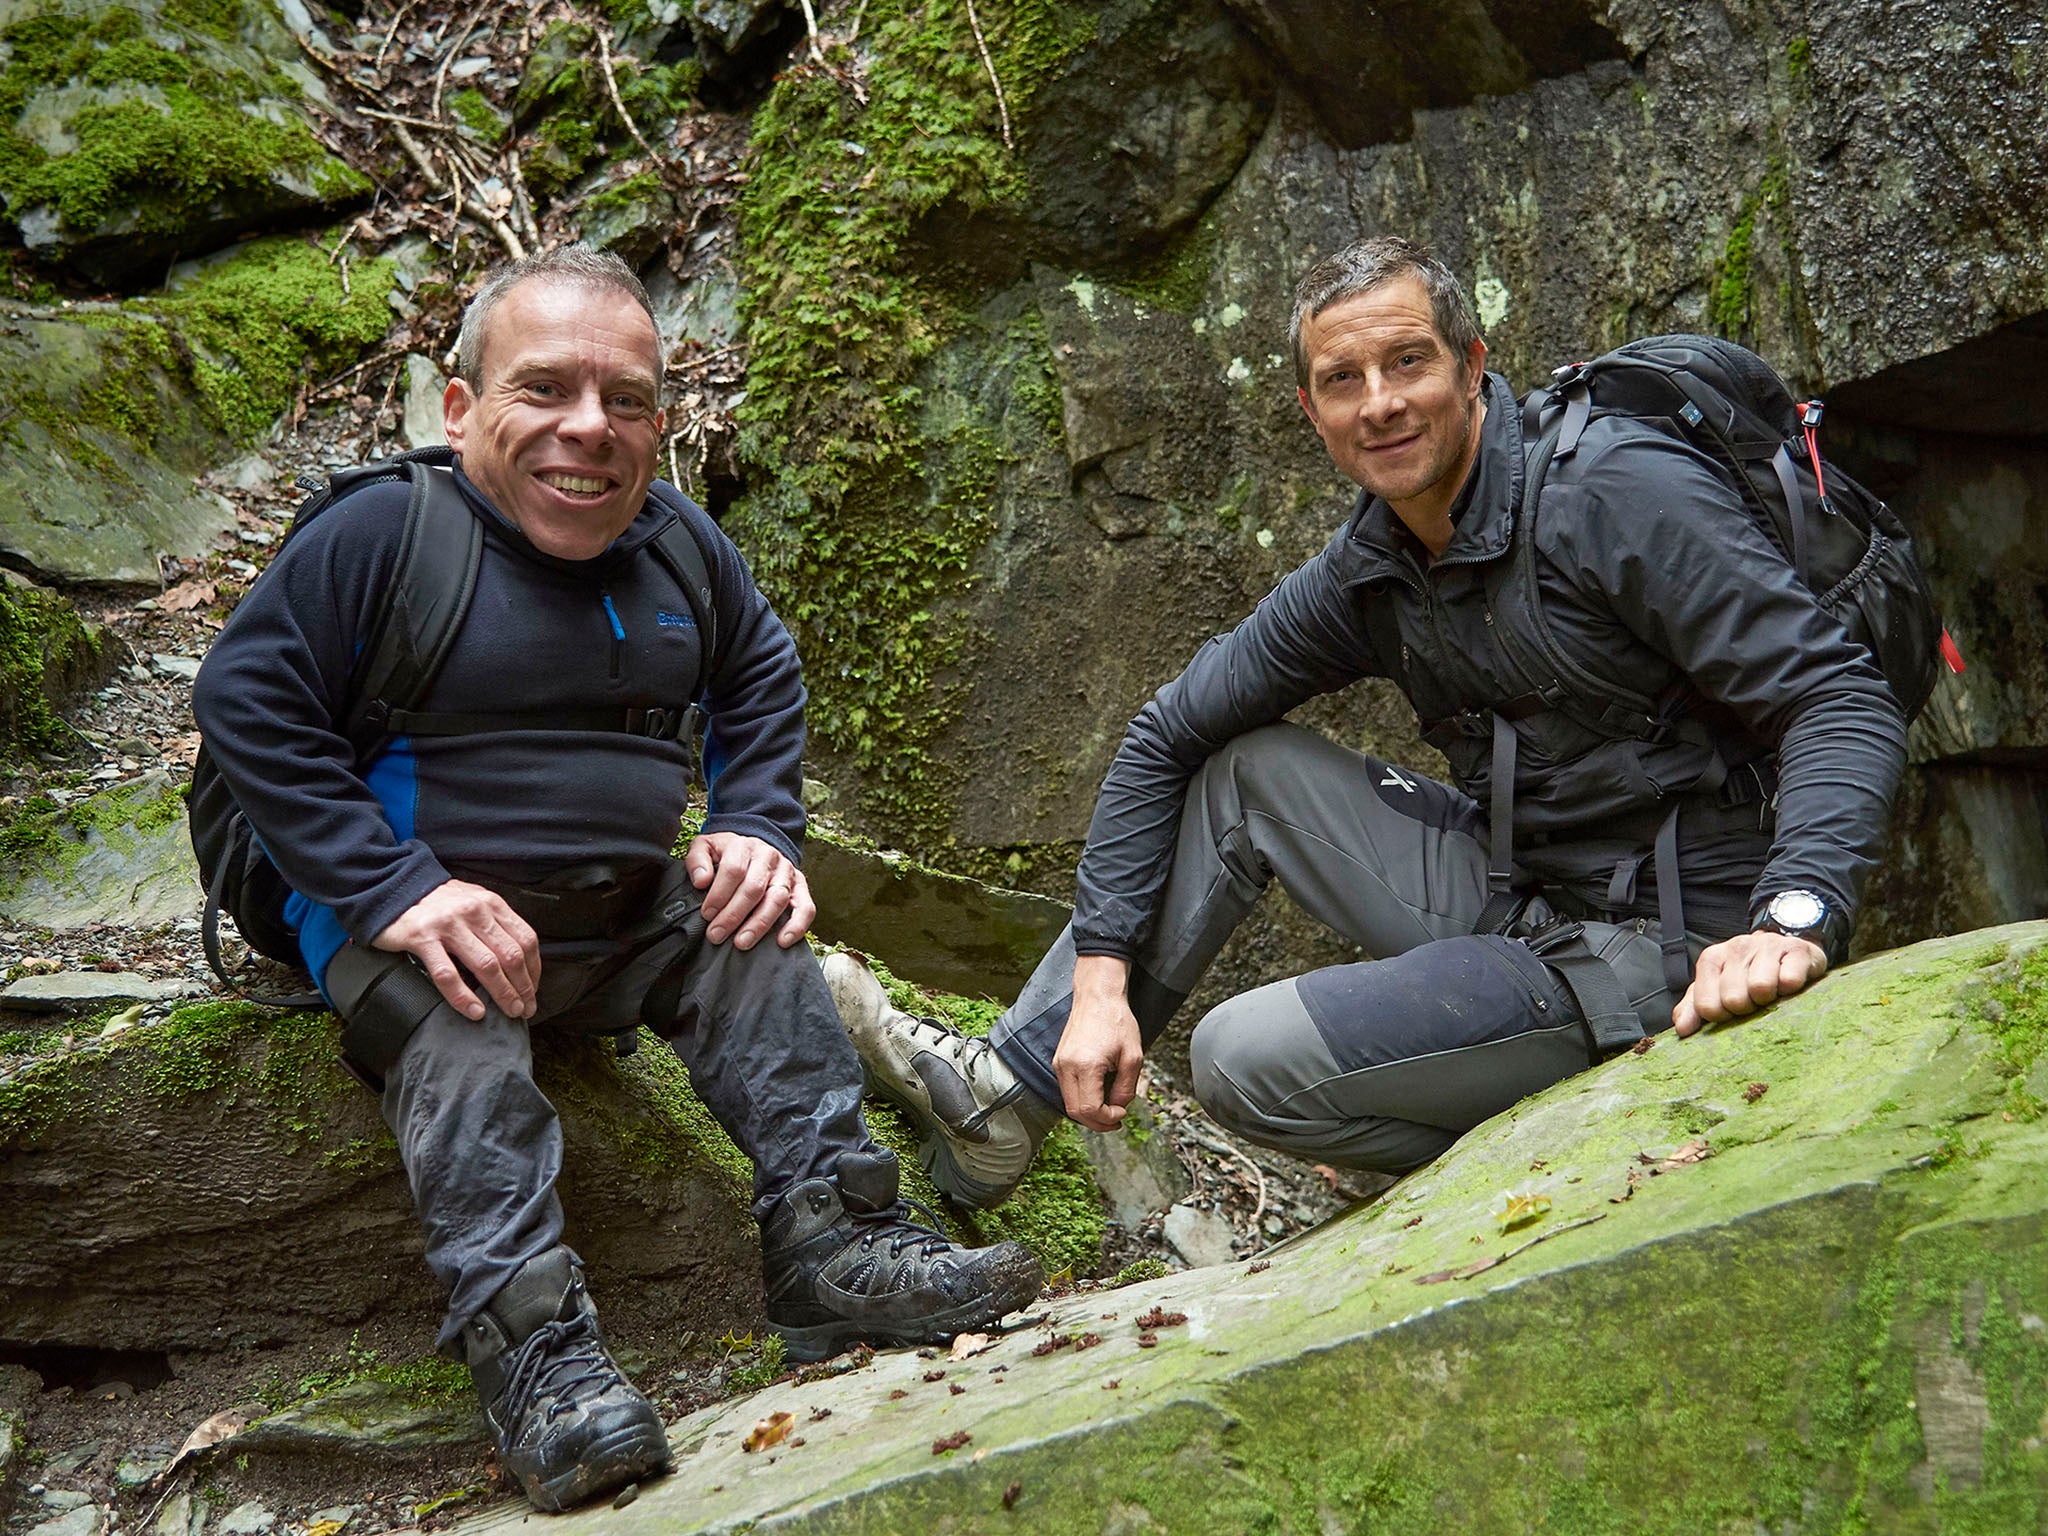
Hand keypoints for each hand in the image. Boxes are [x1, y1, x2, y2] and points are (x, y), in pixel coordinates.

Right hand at [372, 879, 540, 1020]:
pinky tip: (474, 1011)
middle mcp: (474, 911)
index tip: (533, 990)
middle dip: (523, 987)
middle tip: (525, 1009)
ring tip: (509, 1012)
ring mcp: (448, 925)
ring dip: (502, 994)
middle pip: (510, 955)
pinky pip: (448, 974)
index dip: (534, 969)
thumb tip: (518, 959)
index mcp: (491, 903)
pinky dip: (464, 997)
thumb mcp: (473, 901)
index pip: (525, 939)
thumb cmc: (437, 902)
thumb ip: (494, 923)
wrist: (392, 888)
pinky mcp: (423, 938)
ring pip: (486, 965)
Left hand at [684, 832, 814, 947]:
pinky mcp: (800, 887)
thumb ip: (697, 860)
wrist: (753, 849)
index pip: (733, 870)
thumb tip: (701, 881)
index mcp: (744, 846)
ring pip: (777, 899)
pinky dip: (797, 926)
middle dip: (733, 915)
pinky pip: (805, 907)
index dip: (719, 894)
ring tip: (742, 943)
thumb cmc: (726, 854)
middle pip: (754, 887)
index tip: (707, 914)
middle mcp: (769, 857)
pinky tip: (782, 942)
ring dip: (759, 924)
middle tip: (716, 935)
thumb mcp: (705, 848)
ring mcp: (787, 872)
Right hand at [1053, 954, 1145, 1130]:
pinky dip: (1082, 1100)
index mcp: (1085, 1065)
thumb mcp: (1133, 1057)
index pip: (1089, 1109)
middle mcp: (1066, 1066)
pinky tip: (1099, 1097)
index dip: (1107, 1119)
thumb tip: (1118, 1107)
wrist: (1098, 997)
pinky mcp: (1058, 1062)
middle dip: (1097, 1122)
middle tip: (1116, 1121)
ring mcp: (1059, 1064)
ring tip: (1110, 1110)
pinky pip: (1068, 1091)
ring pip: (1069, 1103)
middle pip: (1075, 1112)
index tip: (1122, 1113)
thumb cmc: (1116, 1021)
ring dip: (1089, 1113)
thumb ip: (1126, 1087)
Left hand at [1672, 929, 1827, 1036]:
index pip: (1706, 1005)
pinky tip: (1789, 986)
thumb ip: (1694, 1007)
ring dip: (1769, 1000)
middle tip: (1754, 1002)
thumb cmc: (1748, 973)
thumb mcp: (1716, 987)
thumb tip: (1682, 1029)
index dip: (1720, 1017)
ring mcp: (1767, 946)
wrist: (1787, 948)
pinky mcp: (1797, 950)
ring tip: (1771, 994)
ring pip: (1761, 988)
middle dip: (1746, 1009)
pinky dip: (1791, 989)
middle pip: (1733, 999)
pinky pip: (1790, 980)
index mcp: (1712, 959)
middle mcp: (1736, 948)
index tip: (1731, 1012)